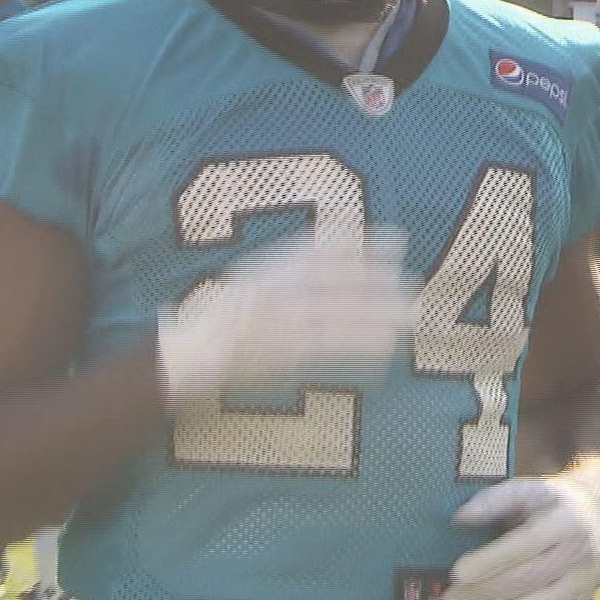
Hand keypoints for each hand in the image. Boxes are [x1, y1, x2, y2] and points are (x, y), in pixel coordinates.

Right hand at [157, 228, 416, 405]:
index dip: (361, 245)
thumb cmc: (217, 321)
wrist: (186, 357)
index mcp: (265, 270)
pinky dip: (357, 346)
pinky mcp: (282, 355)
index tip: (396, 241)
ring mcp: (278, 322)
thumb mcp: (249, 279)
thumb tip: (333, 248)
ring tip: (411, 316)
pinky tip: (386, 348)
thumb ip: (287, 265)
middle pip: (335, 282)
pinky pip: (328, 348)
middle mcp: (273, 291)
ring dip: (377, 315)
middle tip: (414, 282)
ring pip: (338, 315)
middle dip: (377, 281)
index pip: (319, 252)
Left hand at [443, 465, 599, 599]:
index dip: (490, 561)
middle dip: (484, 592)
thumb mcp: (526, 489)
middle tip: (450, 598)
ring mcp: (584, 582)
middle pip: (529, 580)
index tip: (458, 572)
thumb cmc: (550, 502)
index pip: (526, 545)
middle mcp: (581, 553)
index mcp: (566, 521)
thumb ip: (492, 500)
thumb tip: (460, 518)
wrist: (595, 514)